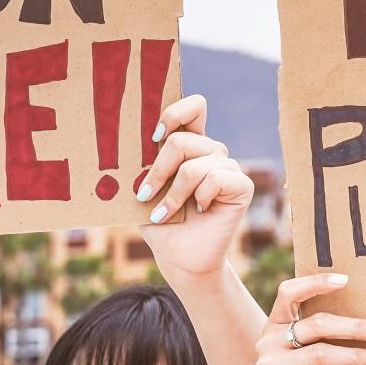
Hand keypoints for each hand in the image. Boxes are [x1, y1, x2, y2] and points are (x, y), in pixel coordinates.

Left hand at [138, 95, 253, 279]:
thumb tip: (124, 153)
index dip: (175, 113)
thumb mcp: (144, 191)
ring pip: (194, 166)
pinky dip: (198, 198)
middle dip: (158, 170)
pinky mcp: (241, 185)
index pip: (194, 108)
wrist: (180, 257)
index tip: (154, 137)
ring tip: (164, 213)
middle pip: (183, 141)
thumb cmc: (160, 222)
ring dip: (173, 194)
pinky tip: (199, 211)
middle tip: (144, 194)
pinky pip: (215, 179)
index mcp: (191, 145)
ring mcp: (229, 167)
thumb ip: (143, 169)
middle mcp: (211, 152)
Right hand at [256, 274, 365, 364]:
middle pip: (316, 325)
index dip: (315, 283)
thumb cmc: (300, 364)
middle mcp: (269, 341)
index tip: (345, 279)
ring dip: (356, 355)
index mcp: (275, 322)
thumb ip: (319, 329)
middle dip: (354, 327)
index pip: (288, 292)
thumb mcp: (301, 343)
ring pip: (320, 354)